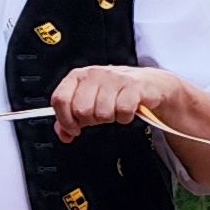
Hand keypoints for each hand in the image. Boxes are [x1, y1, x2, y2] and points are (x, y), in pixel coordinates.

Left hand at [50, 64, 185, 139]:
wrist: (148, 85)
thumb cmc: (116, 92)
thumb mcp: (89, 102)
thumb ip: (71, 118)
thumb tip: (63, 134)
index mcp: (78, 76)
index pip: (60, 99)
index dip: (65, 120)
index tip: (73, 128)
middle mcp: (94, 74)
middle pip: (81, 110)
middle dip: (90, 120)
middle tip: (99, 117)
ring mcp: (114, 78)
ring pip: (102, 113)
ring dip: (109, 119)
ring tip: (114, 111)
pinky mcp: (133, 86)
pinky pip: (122, 111)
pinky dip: (125, 118)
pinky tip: (126, 111)